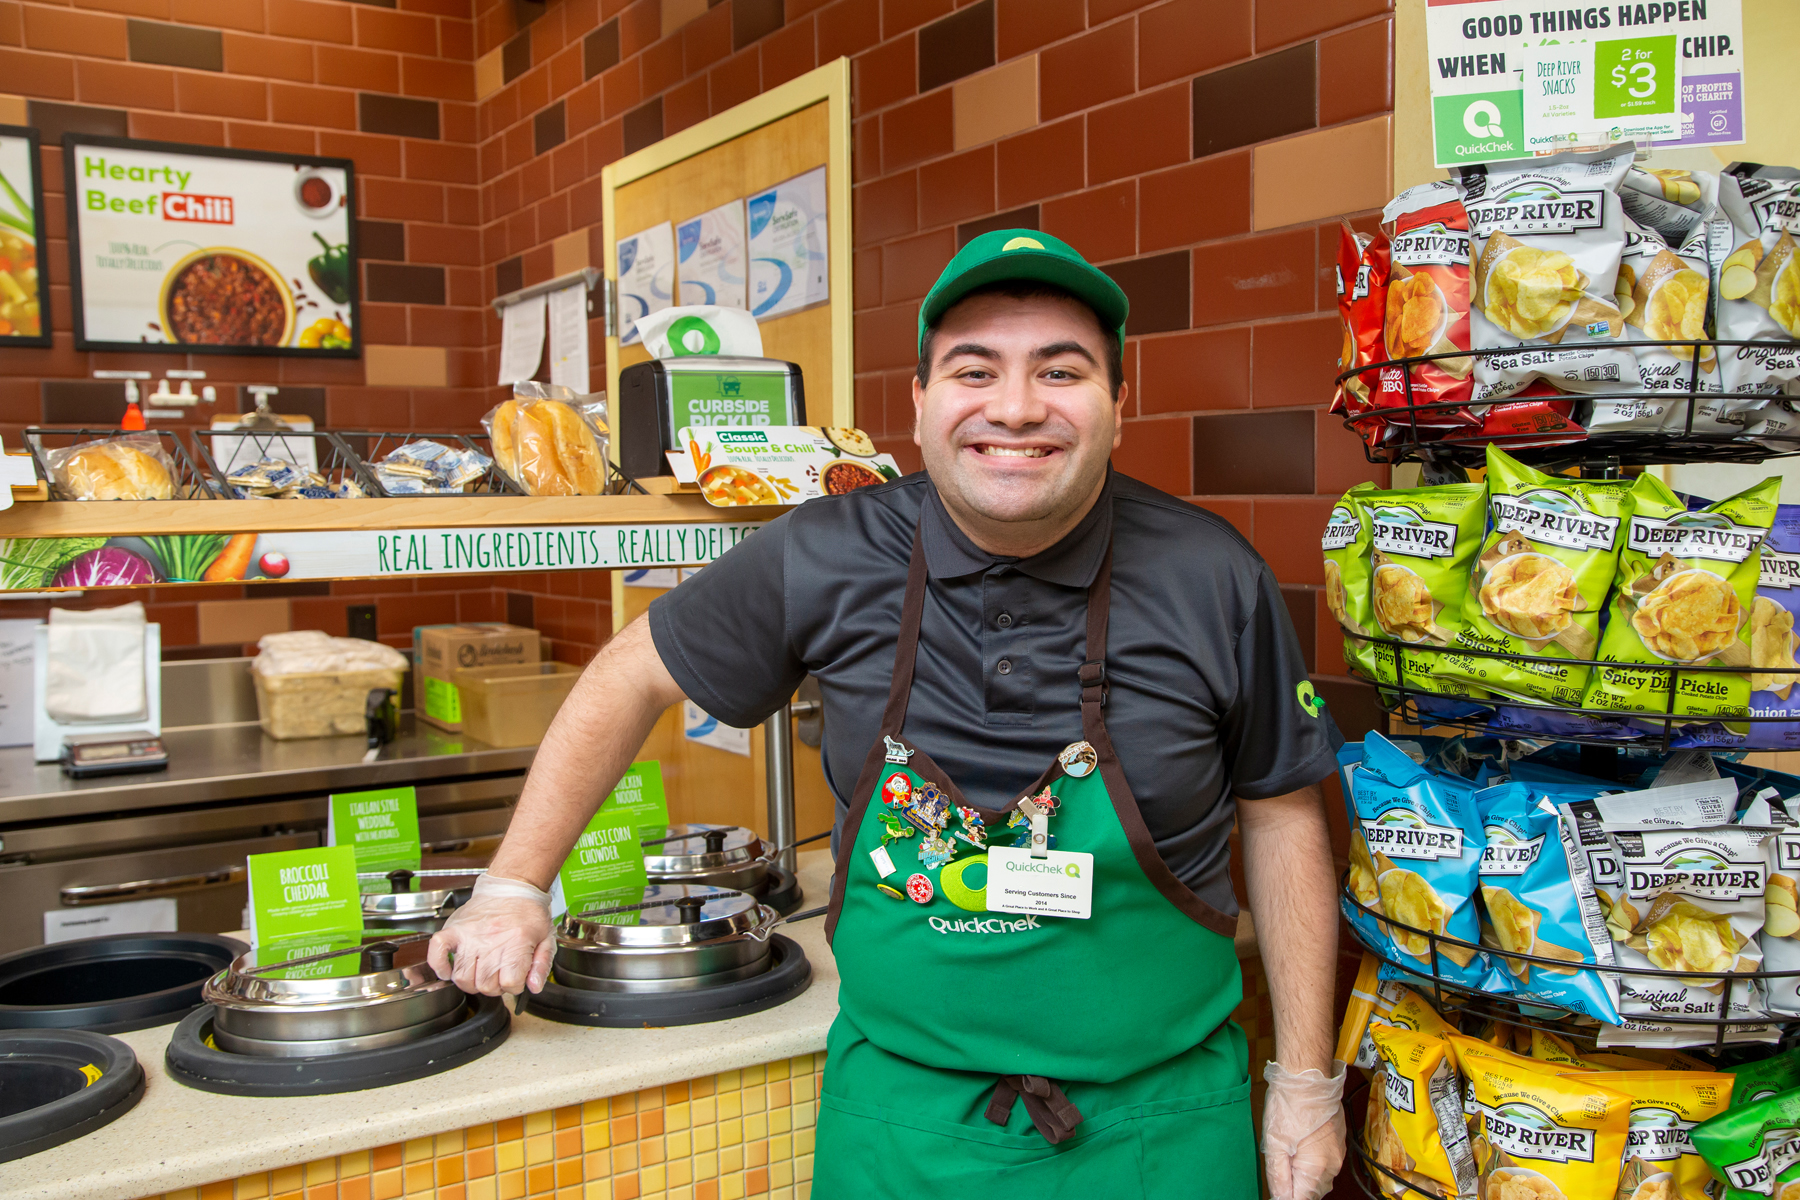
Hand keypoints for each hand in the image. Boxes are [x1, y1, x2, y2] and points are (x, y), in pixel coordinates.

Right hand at [427, 873, 554, 997]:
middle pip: (485, 985)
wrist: (514, 885)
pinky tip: (448, 971)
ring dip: (471, 982)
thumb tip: (534, 987)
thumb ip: (542, 965)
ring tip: (480, 973)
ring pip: (462, 977)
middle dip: (494, 986)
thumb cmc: (529, 910)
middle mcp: (491, 941)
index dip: (514, 986)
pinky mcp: (454, 929)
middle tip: (498, 976)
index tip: (516, 978)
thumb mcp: (546, 938)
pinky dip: (440, 965)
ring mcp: (470, 936)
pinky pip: (437, 951)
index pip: (509, 984)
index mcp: (515, 943)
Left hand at [1261, 1060, 1346, 1199]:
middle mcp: (1333, 1165)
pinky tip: (1299, 1149)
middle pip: (1312, 1191)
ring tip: (1287, 1157)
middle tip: (1279, 1171)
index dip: (1287, 1197)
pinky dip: (1312, 1163)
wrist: (1309, 1076)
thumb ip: (1278, 1176)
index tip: (1278, 1189)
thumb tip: (1280, 1197)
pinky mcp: (1338, 1142)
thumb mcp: (1275, 1143)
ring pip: (1320, 1178)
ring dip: (1304, 1176)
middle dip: (1295, 1188)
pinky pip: (1326, 1162)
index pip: (1302, 1199)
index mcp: (1317, 1169)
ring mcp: (1338, 1153)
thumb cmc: (1290, 1104)